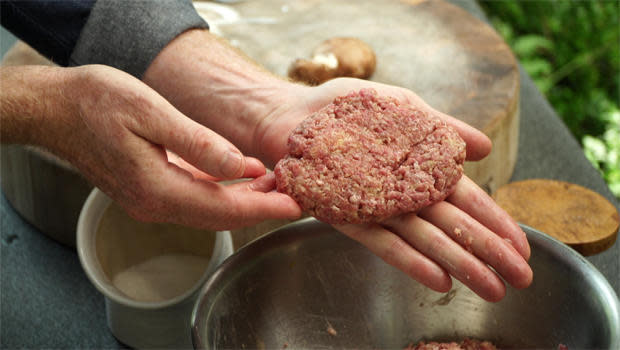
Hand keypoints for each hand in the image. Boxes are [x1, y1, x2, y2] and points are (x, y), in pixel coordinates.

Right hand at [0, 65, 300, 229]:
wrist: (56, 110)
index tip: (296, 206)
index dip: (265, 209)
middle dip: (262, 208)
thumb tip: (240, 166)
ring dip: (245, 201)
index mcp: (157, 188)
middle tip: (298, 196)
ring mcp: (150, 201)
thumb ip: (198, 144)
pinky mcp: (149, 190)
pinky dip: (223, 192)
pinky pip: (195, 198)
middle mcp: (155, 204)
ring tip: (279, 186)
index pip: (224, 209)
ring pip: (209, 209)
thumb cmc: (98, 103)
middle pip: (221, 215)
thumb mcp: (151, 114)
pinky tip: (242, 177)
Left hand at [255, 78, 531, 300]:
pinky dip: (409, 259)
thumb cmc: (344, 106)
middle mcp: (401, 193)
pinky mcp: (345, 215)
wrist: (291, 110)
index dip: (496, 223)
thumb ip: (441, 127)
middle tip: (520, 280)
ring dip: (458, 263)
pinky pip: (380, 240)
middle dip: (488, 252)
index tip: (523, 247)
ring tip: (490, 288)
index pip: (467, 200)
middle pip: (453, 226)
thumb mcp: (401, 106)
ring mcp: (375, 206)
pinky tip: (438, 278)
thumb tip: (487, 147)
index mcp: (419, 168)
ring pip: (424, 239)